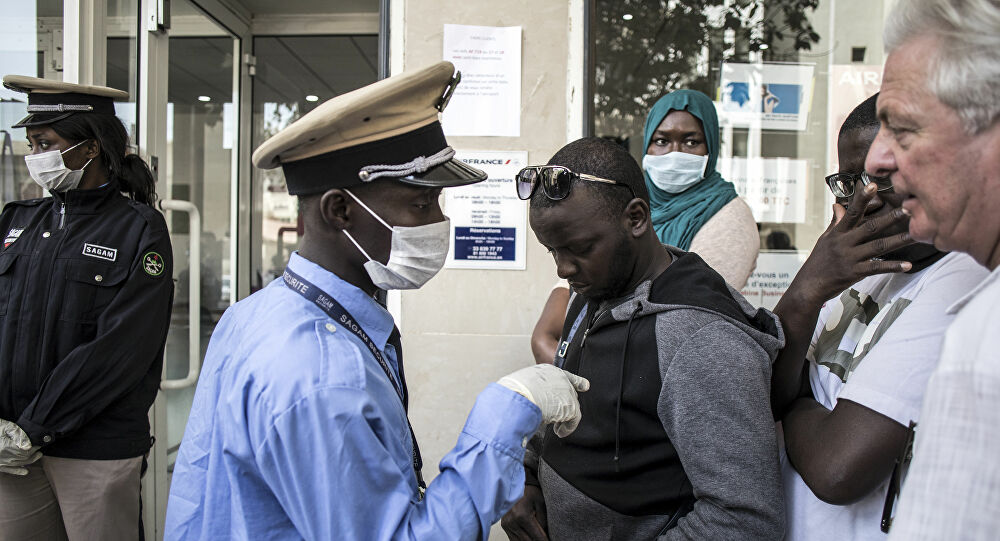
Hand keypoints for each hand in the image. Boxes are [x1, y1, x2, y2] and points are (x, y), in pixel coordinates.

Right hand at [0, 419, 41, 474]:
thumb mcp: (6, 426)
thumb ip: (18, 434)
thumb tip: (29, 445)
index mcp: (6, 447)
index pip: (26, 451)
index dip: (35, 447)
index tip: (39, 443)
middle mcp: (4, 457)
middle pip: (24, 457)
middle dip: (34, 453)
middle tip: (40, 448)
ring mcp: (0, 462)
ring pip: (19, 464)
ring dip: (30, 460)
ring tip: (38, 455)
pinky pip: (9, 470)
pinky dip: (18, 471)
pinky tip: (25, 471)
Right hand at [498, 364, 588, 436]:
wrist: (517, 397)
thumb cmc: (512, 393)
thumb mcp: (521, 386)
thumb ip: (532, 390)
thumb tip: (532, 401)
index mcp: (547, 371)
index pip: (566, 376)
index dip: (577, 382)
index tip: (585, 386)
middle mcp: (560, 378)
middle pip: (570, 393)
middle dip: (565, 405)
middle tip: (555, 416)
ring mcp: (567, 391)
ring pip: (571, 407)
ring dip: (564, 418)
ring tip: (555, 428)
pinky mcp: (571, 406)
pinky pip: (573, 420)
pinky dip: (567, 428)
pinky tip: (559, 432)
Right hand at [501, 485, 548, 540]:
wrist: (514, 482)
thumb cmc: (528, 490)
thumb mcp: (540, 503)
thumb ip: (543, 521)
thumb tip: (546, 534)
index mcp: (522, 516)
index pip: (537, 537)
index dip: (545, 540)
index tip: (549, 540)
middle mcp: (512, 522)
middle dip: (538, 540)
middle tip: (544, 538)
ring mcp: (507, 525)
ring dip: (530, 540)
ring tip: (536, 536)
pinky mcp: (504, 526)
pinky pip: (514, 539)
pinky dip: (522, 540)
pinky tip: (529, 536)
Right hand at [791, 182, 913, 304]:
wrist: (809, 286)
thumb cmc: (818, 262)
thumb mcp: (824, 239)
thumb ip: (835, 222)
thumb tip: (838, 205)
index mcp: (838, 233)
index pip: (852, 212)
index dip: (862, 198)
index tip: (873, 185)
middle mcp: (844, 243)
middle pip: (870, 227)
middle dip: (891, 218)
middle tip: (909, 208)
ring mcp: (850, 258)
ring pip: (878, 246)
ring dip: (898, 240)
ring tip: (916, 235)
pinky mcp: (854, 273)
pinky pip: (877, 268)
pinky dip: (893, 266)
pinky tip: (908, 265)